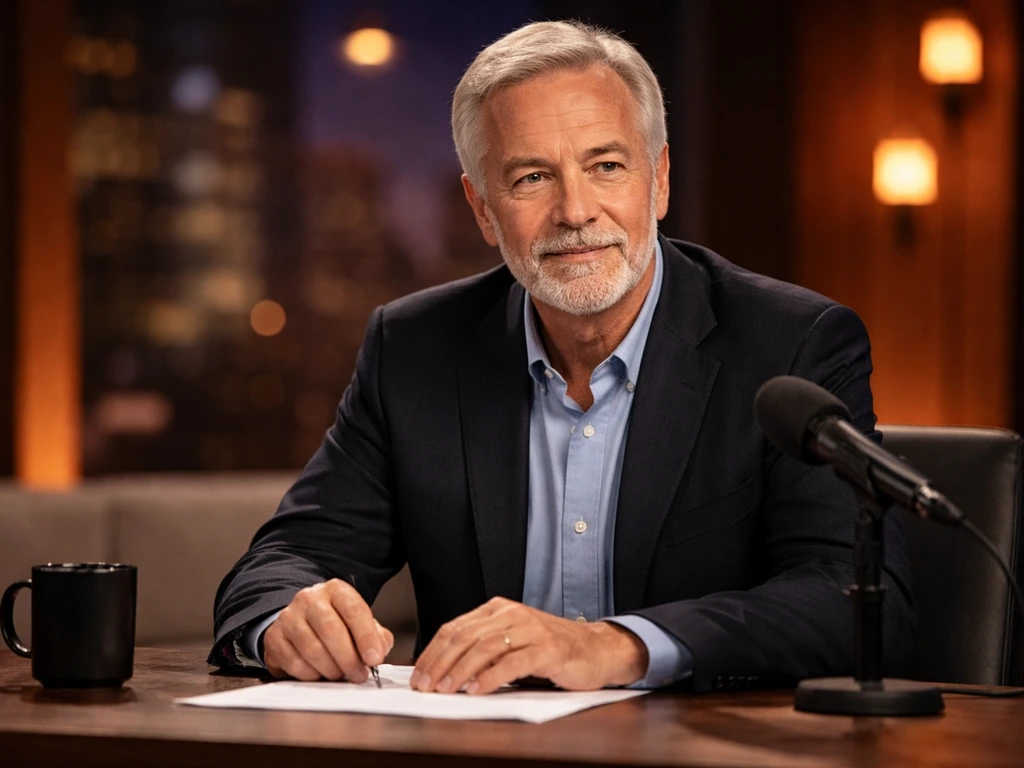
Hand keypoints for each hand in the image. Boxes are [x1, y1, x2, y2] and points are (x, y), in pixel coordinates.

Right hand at [263, 579, 393, 681]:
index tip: (375, 658)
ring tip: (341, 674)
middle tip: (359, 675)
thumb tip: (379, 650)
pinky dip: (312, 675)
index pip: (353, 610)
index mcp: (335, 590)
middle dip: (348, 658)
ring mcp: (289, 617)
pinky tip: (320, 673)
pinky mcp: (274, 638)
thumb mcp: (359, 623)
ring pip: (312, 649)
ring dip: (331, 669)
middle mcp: (309, 598)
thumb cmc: (335, 624)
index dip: (366, 637)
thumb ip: (376, 635)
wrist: (300, 622)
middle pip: (330, 630)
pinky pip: (294, 663)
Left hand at [410, 597, 647, 694]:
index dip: (433, 652)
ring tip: (446, 689)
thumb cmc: (550, 650)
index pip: (455, 628)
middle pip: (466, 637)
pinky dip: (490, 677)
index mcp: (498, 609)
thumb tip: (443, 671)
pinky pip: (512, 663)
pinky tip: (476, 690)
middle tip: (425, 685)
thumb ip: (483, 649)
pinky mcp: (547, 648)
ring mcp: (531, 629)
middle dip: (440, 663)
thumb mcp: (512, 642)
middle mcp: (512, 614)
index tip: (418, 674)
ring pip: (485, 647)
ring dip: (461, 670)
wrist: (595, 649)